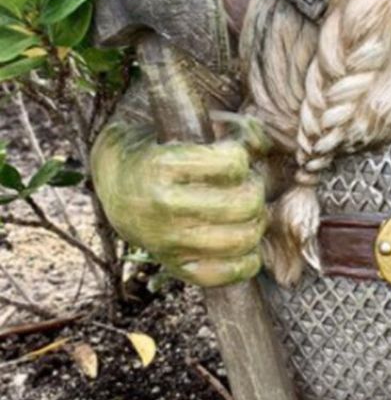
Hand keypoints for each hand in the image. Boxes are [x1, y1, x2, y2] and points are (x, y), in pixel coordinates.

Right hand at [92, 123, 268, 287]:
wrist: (118, 183)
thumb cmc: (164, 148)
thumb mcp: (189, 126)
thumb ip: (235, 128)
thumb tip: (263, 146)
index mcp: (162, 166)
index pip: (233, 163)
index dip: (242, 155)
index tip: (232, 154)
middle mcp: (162, 208)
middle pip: (245, 203)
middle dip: (255, 188)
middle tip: (246, 184)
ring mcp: (167, 242)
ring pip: (243, 239)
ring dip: (256, 222)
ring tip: (246, 210)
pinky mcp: (175, 265)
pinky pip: (228, 273)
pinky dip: (247, 259)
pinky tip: (244, 240)